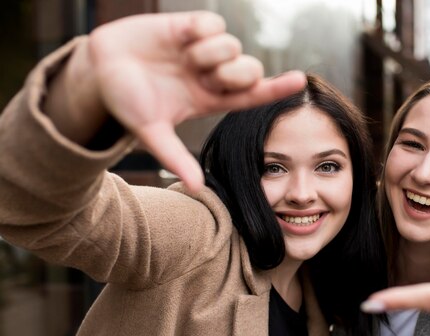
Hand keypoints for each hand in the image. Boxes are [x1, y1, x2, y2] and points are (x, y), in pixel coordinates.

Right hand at [48, 11, 305, 192]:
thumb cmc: (126, 103)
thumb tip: (196, 187)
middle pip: (250, 69)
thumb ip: (174, 157)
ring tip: (183, 59)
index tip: (300, 81)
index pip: (253, 95)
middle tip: (205, 76)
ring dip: (209, 54)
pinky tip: (181, 38)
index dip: (277, 88)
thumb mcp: (150, 132)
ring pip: (233, 46)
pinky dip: (199, 31)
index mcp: (210, 99)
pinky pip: (213, 24)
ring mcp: (203, 50)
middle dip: (235, 73)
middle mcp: (212, 75)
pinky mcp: (189, 26)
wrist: (99, 70)